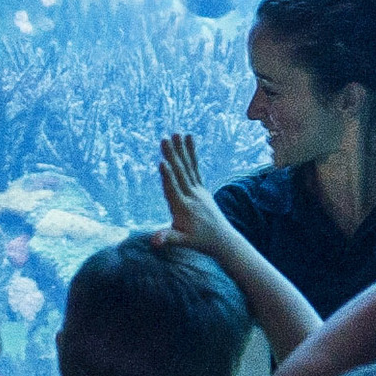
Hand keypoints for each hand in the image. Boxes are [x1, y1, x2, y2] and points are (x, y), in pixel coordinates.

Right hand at [158, 133, 240, 258]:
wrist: (222, 239)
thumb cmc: (199, 241)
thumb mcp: (183, 242)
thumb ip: (168, 238)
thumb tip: (153, 242)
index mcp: (183, 208)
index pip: (174, 190)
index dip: (168, 177)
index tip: (163, 162)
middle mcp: (192, 196)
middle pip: (180, 173)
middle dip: (173, 156)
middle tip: (165, 139)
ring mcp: (198, 190)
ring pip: (188, 167)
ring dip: (182, 150)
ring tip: (177, 133)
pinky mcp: (202, 188)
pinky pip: (195, 168)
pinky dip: (192, 154)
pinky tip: (189, 141)